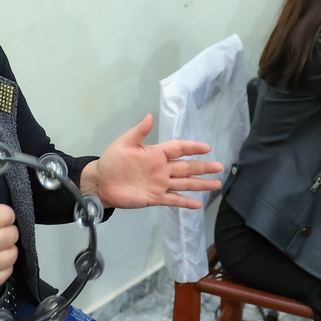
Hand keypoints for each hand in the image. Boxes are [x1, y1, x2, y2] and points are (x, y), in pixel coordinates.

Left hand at [79, 114, 222, 209]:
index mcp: (156, 154)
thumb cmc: (111, 161)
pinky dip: (186, 202)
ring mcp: (160, 184)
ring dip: (200, 184)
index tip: (207, 147)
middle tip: (219, 167)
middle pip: (187, 167)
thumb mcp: (123, 144)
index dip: (192, 148)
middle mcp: (162, 169)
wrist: (100, 183)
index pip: (179, 149)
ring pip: (185, 183)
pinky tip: (198, 204)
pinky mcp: (155, 198)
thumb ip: (138, 132)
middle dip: (203, 167)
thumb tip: (149, 116)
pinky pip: (173, 200)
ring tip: (216, 184)